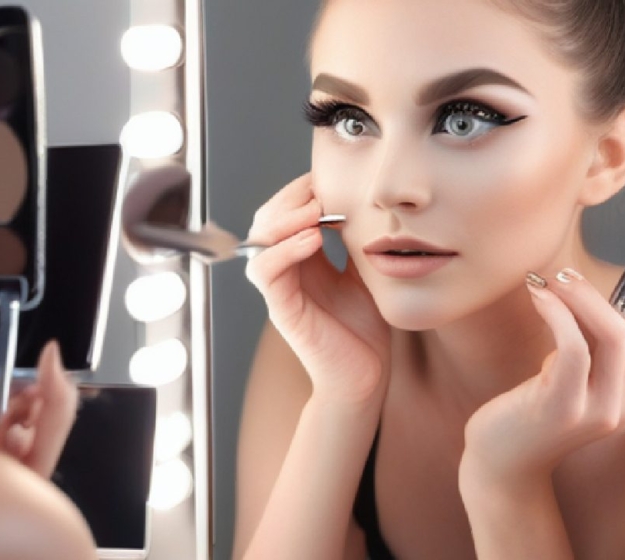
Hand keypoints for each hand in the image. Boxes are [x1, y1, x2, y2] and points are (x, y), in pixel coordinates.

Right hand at [246, 173, 390, 406]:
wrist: (365, 378)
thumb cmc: (364, 329)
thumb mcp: (364, 273)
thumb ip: (354, 242)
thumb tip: (361, 203)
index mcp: (300, 260)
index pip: (284, 212)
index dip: (299, 191)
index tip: (328, 178)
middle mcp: (284, 272)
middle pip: (265, 220)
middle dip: (289, 198)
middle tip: (319, 189)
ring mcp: (280, 292)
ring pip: (259, 242)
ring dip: (284, 219)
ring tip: (316, 211)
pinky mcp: (283, 311)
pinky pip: (267, 273)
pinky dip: (286, 250)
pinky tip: (313, 239)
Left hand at [459, 269, 624, 492]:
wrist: (497, 466)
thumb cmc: (521, 419)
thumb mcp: (558, 383)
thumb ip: (578, 355)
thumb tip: (577, 303)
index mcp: (619, 402)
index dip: (604, 307)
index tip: (571, 285)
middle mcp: (616, 410)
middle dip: (594, 297)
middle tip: (561, 272)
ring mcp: (593, 411)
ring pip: (610, 338)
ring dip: (578, 299)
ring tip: (545, 281)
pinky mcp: (563, 408)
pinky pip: (574, 349)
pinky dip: (559, 315)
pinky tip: (540, 300)